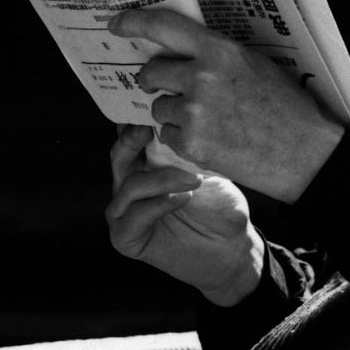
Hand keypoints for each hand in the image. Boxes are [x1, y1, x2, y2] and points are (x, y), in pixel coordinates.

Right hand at [105, 124, 263, 305]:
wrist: (231, 250)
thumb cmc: (220, 206)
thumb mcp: (209, 170)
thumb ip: (188, 148)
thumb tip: (182, 118)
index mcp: (143, 163)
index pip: (130, 135)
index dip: (134, 117)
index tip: (148, 99)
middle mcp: (127, 183)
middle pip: (119, 154)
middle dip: (132, 139)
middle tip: (149, 128)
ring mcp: (123, 211)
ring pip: (128, 185)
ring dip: (162, 179)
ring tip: (192, 179)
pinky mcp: (124, 238)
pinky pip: (133, 216)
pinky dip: (159, 205)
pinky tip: (183, 199)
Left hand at [109, 9, 343, 200]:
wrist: (303, 152)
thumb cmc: (284, 106)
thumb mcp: (253, 64)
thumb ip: (214, 55)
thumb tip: (178, 52)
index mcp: (220, 51)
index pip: (164, 27)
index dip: (134, 22)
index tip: (116, 24)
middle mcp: (201, 78)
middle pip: (151, 72)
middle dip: (152, 80)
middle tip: (163, 86)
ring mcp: (194, 113)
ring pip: (158, 108)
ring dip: (172, 114)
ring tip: (208, 121)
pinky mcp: (192, 144)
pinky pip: (168, 136)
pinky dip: (182, 140)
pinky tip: (211, 140)